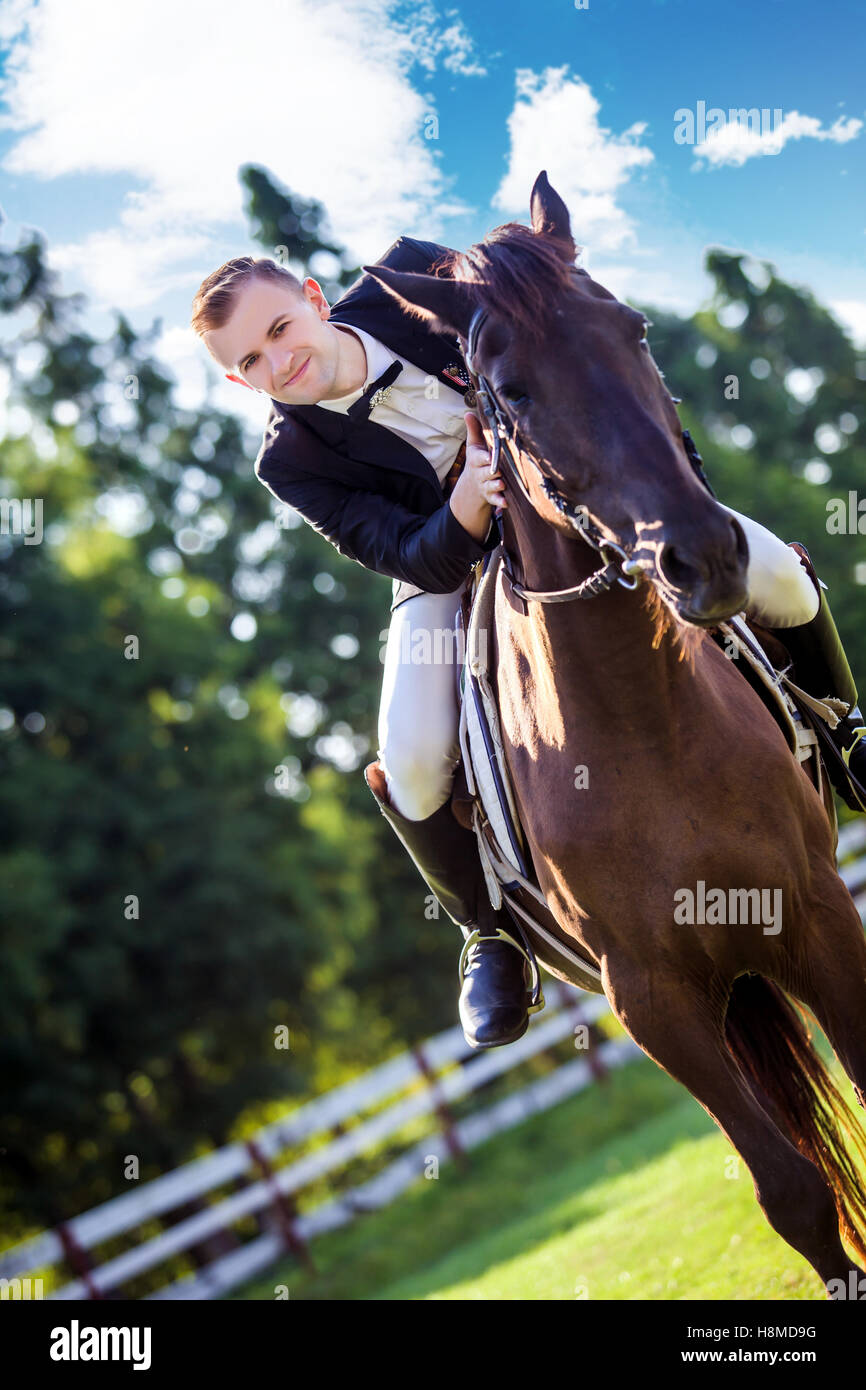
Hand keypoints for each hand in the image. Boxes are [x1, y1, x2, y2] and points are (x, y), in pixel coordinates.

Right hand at [448, 412, 507, 541]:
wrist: (473, 485)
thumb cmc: (478, 460)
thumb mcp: (474, 445)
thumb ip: (474, 430)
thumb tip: (468, 412)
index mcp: (477, 460)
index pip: (480, 458)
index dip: (485, 458)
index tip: (489, 457)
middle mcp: (481, 473)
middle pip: (487, 472)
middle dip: (492, 472)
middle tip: (499, 471)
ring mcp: (486, 485)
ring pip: (491, 486)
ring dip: (496, 486)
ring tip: (502, 484)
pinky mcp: (491, 496)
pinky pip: (496, 500)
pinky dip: (500, 501)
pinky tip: (505, 502)